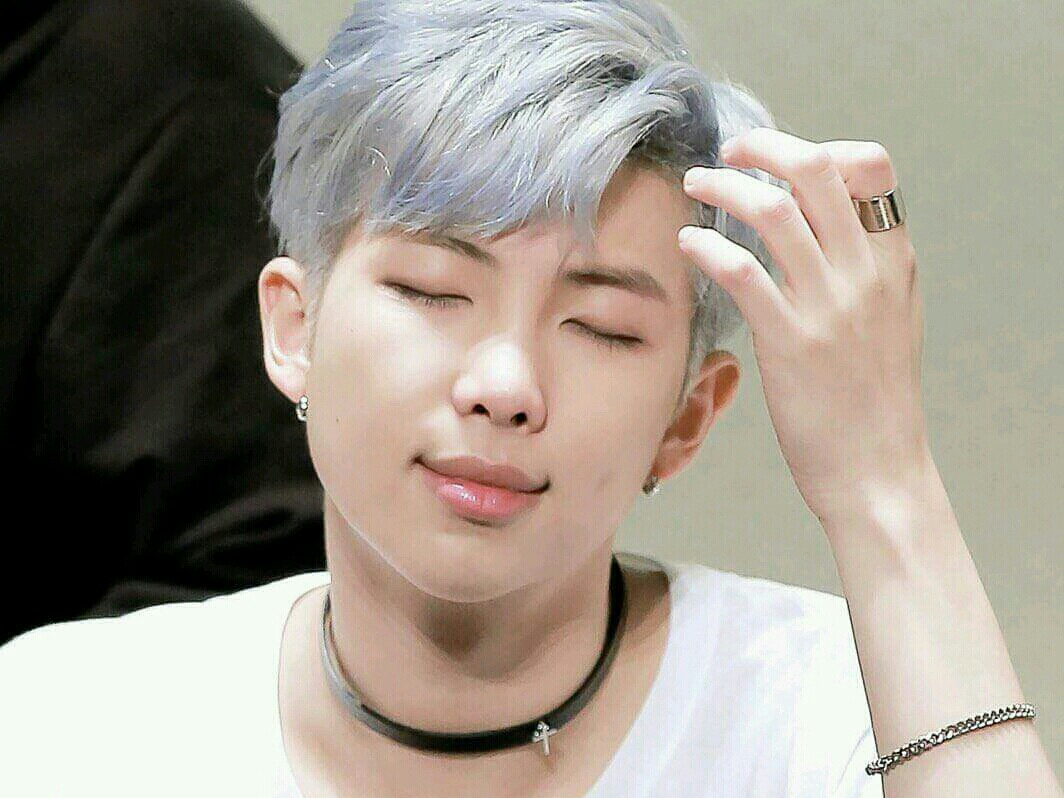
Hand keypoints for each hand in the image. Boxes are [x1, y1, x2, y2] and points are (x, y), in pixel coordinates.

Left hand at [679, 127, 930, 528]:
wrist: (878, 468)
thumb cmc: (874, 398)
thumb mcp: (889, 318)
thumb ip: (862, 266)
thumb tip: (817, 224)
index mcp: (893, 260)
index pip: (870, 166)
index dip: (820, 147)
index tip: (779, 160)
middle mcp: (865, 272)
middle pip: (815, 170)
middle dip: (762, 146)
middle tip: (728, 151)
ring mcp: (829, 305)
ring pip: (772, 211)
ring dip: (723, 187)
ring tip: (695, 186)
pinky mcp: (791, 341)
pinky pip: (741, 270)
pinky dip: (707, 245)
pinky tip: (688, 243)